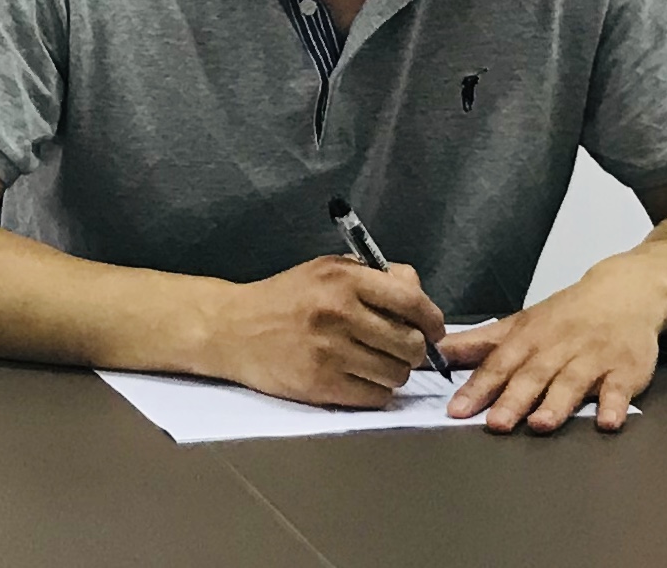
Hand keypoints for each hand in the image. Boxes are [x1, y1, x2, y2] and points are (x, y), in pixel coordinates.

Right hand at [202, 256, 445, 409]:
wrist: (234, 329)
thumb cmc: (286, 297)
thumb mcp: (329, 269)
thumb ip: (377, 276)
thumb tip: (420, 297)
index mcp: (345, 279)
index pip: (413, 302)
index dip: (433, 320)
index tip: (433, 329)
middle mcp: (340, 313)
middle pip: (411, 344)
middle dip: (415, 350)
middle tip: (402, 348)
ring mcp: (330, 352)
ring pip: (396, 374)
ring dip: (395, 372)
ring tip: (377, 362)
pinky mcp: (321, 385)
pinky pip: (374, 397)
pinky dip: (376, 391)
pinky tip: (361, 378)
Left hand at [440, 260, 664, 433]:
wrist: (625, 290)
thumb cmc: (565, 315)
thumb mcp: (519, 324)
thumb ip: (479, 344)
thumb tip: (436, 353)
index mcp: (529, 338)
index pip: (498, 364)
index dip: (477, 388)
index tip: (457, 410)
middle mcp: (558, 348)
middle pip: (533, 375)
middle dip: (513, 400)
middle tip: (496, 424)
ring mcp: (593, 359)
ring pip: (572, 382)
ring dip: (557, 404)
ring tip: (541, 425)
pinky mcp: (625, 370)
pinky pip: (620, 389)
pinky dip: (614, 404)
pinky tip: (607, 422)